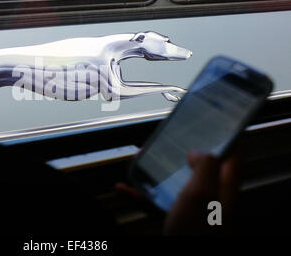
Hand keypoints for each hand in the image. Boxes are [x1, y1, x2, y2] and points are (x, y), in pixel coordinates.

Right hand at [115, 149, 240, 234]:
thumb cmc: (194, 234)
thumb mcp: (202, 194)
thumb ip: (205, 167)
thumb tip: (199, 151)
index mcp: (222, 190)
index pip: (232, 157)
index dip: (225, 137)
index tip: (213, 122)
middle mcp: (209, 200)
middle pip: (198, 167)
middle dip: (181, 150)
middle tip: (167, 137)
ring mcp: (191, 212)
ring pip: (174, 181)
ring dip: (156, 169)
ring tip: (141, 158)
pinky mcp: (174, 221)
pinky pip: (155, 202)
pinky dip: (139, 194)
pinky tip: (124, 188)